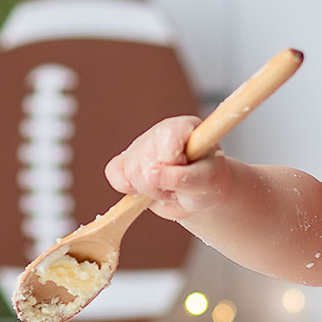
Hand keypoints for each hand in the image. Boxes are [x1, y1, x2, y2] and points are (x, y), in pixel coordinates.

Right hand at [105, 116, 233, 222]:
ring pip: (130, 172)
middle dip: (163, 184)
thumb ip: (181, 178)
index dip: (174, 160)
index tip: (188, 169)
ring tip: (168, 190)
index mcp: (183, 127)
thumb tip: (150, 174)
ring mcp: (140, 146)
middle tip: (180, 188)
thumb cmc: (207, 182)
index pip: (168, 136)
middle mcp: (159, 132)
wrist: (200, 194)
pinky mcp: (125, 161)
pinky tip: (146, 191)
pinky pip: (114, 174)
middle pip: (146, 161)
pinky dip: (128, 188)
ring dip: (150, 191)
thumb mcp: (205, 182)